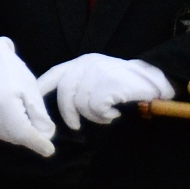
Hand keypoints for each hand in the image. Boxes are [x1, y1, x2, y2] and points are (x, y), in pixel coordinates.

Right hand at [0, 36, 55, 156]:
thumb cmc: (10, 70)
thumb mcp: (31, 88)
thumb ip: (39, 115)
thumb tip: (45, 136)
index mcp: (3, 104)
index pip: (23, 134)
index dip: (38, 143)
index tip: (49, 150)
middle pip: (15, 137)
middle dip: (29, 135)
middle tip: (36, 122)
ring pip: (6, 136)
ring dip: (17, 132)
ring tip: (20, 113)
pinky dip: (6, 128)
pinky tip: (8, 114)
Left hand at [35, 54, 172, 129]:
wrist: (156, 81)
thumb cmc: (125, 86)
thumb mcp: (97, 79)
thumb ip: (79, 86)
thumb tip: (60, 104)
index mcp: (81, 63)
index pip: (54, 74)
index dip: (41, 88)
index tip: (33, 103)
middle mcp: (87, 63)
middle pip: (65, 92)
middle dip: (68, 113)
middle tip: (75, 125)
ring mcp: (99, 72)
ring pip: (81, 103)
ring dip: (93, 116)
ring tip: (107, 114)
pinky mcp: (110, 82)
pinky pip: (97, 107)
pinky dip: (105, 115)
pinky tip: (115, 113)